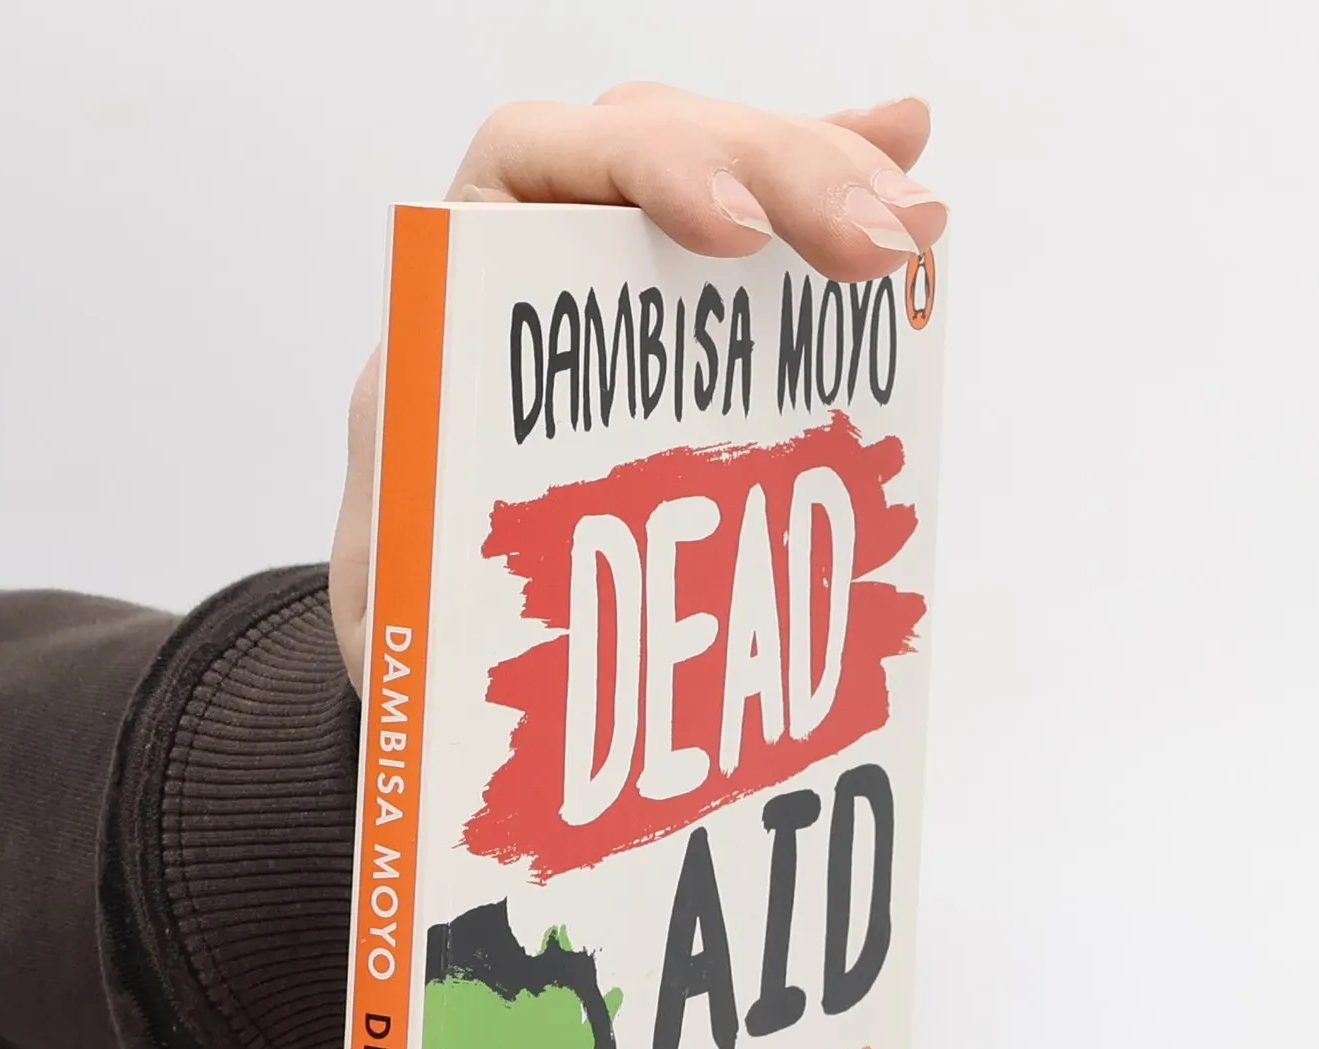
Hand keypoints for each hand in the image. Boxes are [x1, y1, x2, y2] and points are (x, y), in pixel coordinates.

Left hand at [327, 84, 945, 686]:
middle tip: (885, 244)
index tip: (734, 238)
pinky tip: (905, 166)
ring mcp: (614, 278)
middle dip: (783, 171)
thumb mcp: (397, 570)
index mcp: (447, 287)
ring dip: (832, 182)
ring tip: (921, 224)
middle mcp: (531, 255)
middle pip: (662, 140)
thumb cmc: (410, 599)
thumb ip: (413, 526)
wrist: (434, 639)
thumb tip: (441, 533)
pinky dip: (831, 196)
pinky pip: (762, 233)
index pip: (536, 151)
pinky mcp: (681, 326)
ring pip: (726, 173)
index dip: (646, 163)